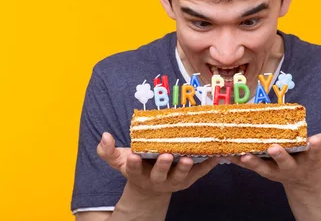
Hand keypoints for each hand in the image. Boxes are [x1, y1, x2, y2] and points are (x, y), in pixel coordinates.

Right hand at [96, 132, 219, 196]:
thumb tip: (104, 136)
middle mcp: (157, 180)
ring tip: (187, 158)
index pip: (134, 170)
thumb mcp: (120, 160)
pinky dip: (208, 164)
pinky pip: (200, 172)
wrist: (152, 184)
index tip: (133, 156)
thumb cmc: (137, 165)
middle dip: (162, 166)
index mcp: (138, 174)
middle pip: (159, 175)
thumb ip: (108, 150)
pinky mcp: (189, 179)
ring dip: (185, 168)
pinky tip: (216, 155)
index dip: (134, 164)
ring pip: (180, 176)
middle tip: (165, 155)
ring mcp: (174, 180)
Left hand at [230, 118, 320, 188]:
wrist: (303, 179)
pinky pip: (249, 165)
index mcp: (311, 160)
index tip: (315, 140)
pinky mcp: (263, 169)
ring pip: (264, 168)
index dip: (316, 148)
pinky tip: (227, 154)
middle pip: (286, 163)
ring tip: (244, 156)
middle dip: (280, 156)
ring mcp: (276, 170)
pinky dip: (238, 160)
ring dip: (253, 163)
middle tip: (274, 147)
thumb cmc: (314, 156)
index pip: (316, 154)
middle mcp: (292, 167)